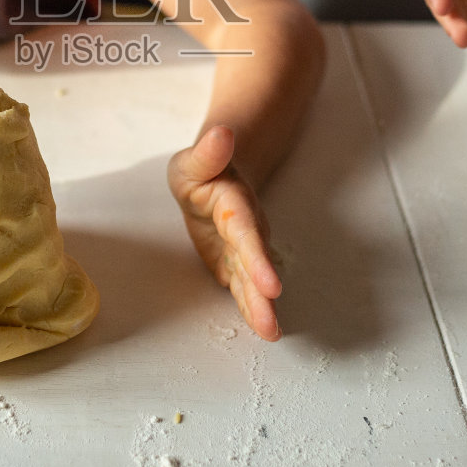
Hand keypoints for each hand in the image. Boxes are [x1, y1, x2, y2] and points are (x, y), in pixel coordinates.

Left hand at [167, 125, 281, 340]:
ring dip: (260, 308)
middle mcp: (247, 230)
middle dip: (263, 294)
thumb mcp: (194, 159)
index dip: (259, 259)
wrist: (217, 176)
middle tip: (271, 323)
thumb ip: (207, 152)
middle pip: (256, 264)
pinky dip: (252, 308)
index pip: (247, 233)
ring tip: (271, 333)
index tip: (272, 284)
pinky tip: (264, 329)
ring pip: (253, 282)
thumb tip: (222, 134)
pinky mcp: (236, 265)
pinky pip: (245, 289)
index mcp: (235, 204)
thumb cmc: (203, 169)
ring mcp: (243, 250)